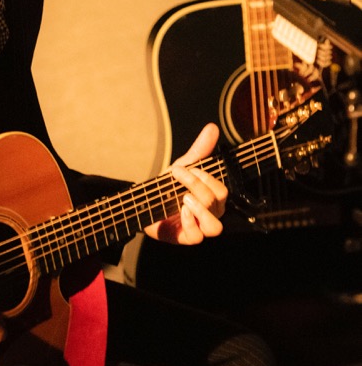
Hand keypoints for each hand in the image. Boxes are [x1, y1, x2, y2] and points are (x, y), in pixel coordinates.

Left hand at [145, 122, 226, 244]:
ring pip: (215, 226)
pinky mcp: (186, 238)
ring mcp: (199, 227)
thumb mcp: (182, 167)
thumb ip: (199, 151)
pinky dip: (189, 222)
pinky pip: (197, 236)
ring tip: (183, 198)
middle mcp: (210, 214)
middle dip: (198, 187)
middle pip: (218, 202)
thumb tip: (212, 128)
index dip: (206, 178)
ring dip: (200, 209)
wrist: (143, 204)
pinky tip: (179, 211)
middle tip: (178, 179)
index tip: (183, 169)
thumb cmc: (167, 188)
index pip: (222, 190)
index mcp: (212, 198)